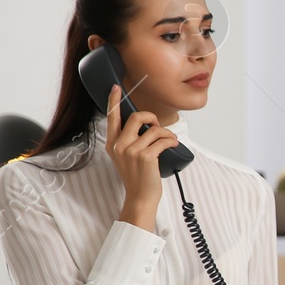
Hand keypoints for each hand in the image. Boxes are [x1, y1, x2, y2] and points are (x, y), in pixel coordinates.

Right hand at [105, 85, 177, 230]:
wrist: (140, 196)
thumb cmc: (137, 175)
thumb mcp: (125, 156)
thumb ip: (128, 140)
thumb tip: (144, 123)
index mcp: (112, 143)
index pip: (111, 117)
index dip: (114, 101)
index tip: (116, 88)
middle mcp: (119, 145)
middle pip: (137, 116)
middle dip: (153, 117)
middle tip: (158, 126)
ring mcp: (131, 150)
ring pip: (154, 128)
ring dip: (166, 133)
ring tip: (169, 140)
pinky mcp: (145, 156)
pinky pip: (163, 139)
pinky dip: (171, 141)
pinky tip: (173, 145)